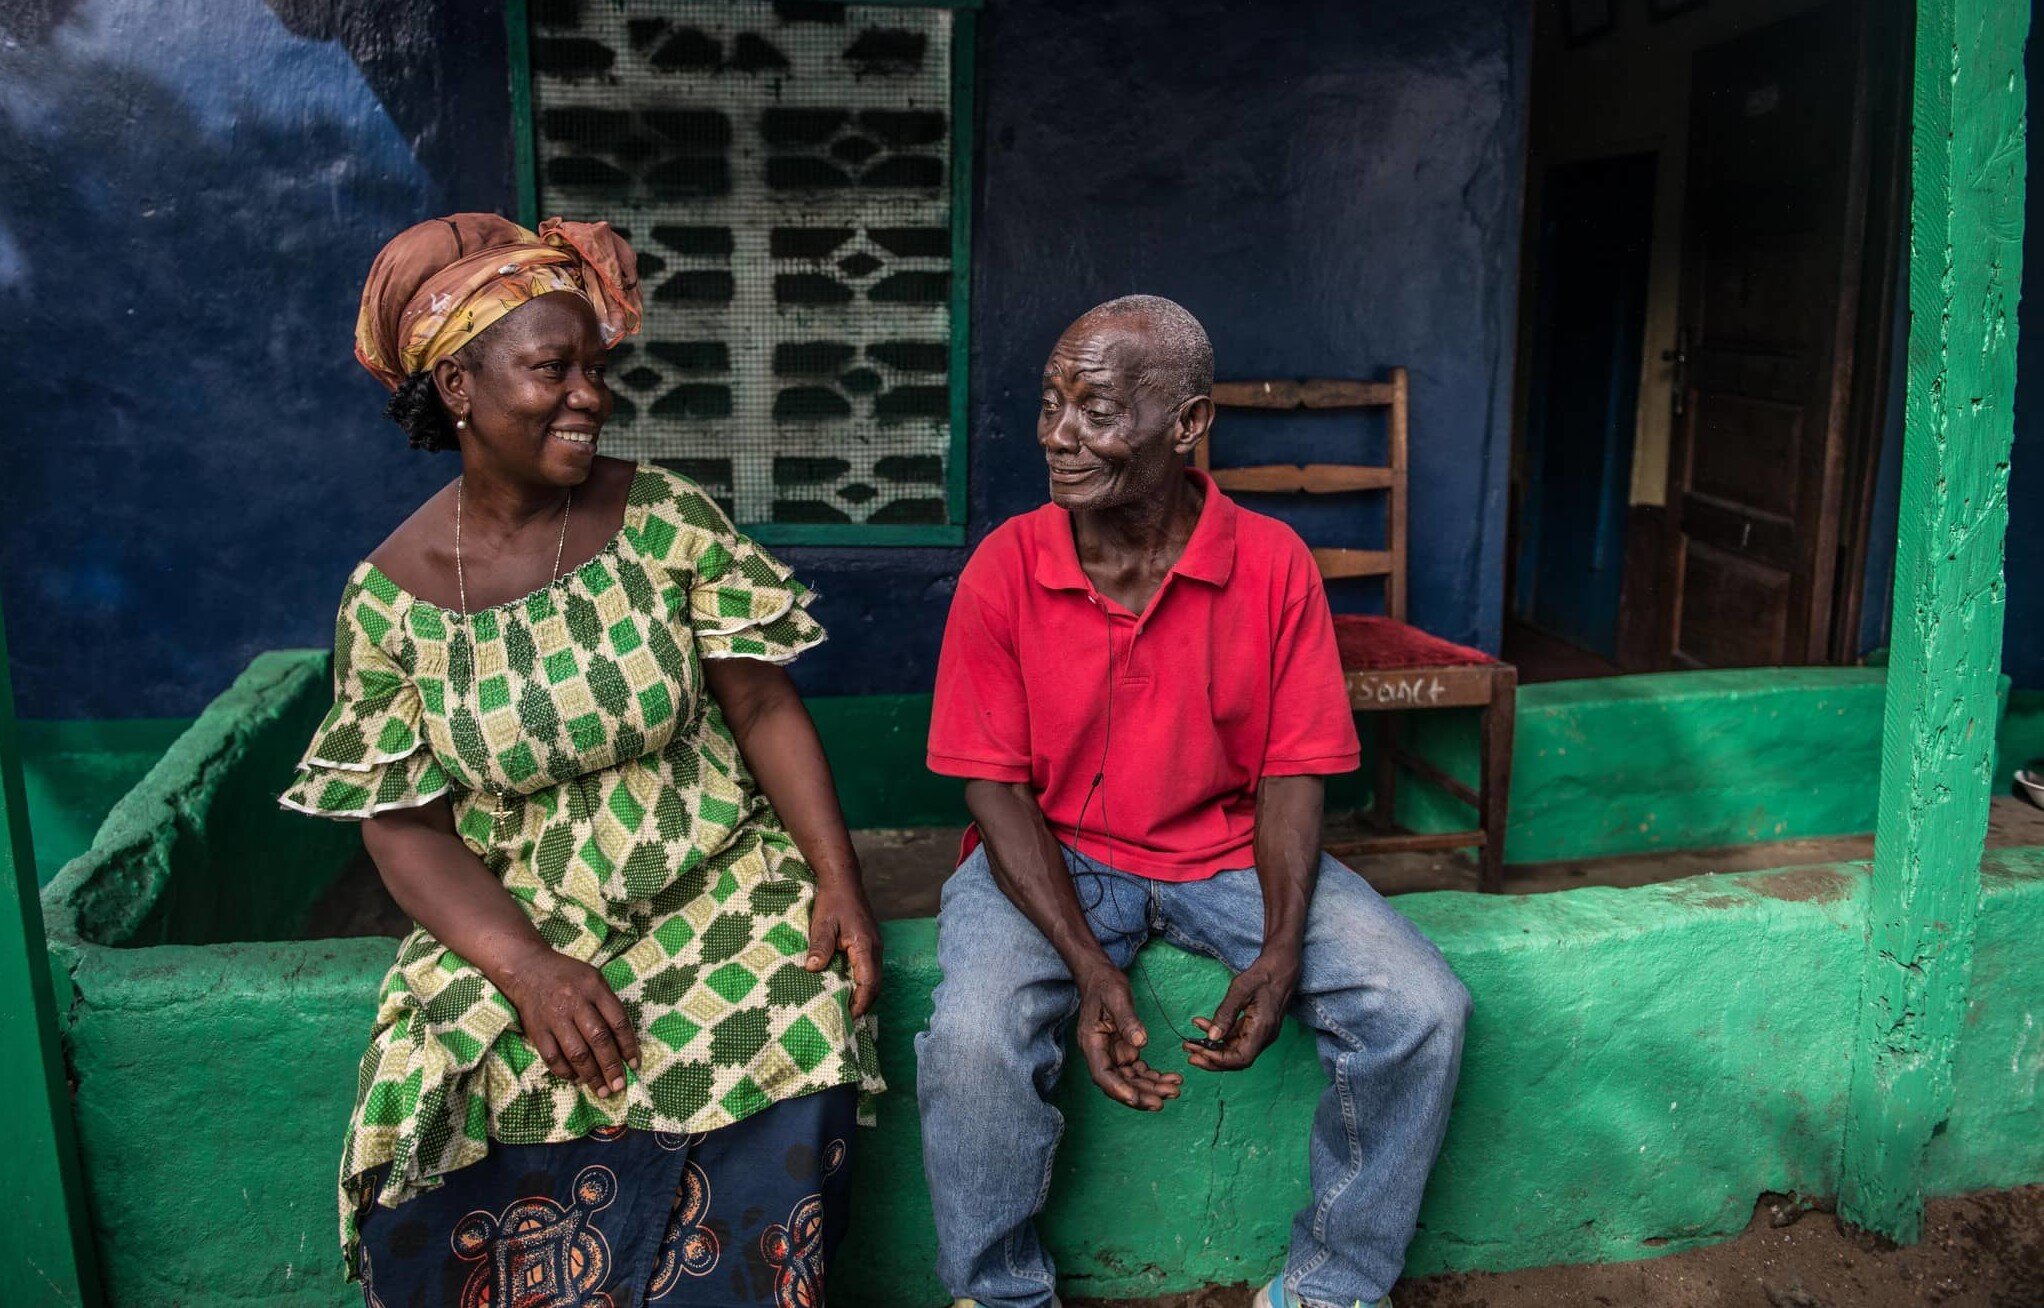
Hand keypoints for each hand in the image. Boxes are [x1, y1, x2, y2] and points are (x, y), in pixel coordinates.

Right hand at [499, 946, 640, 1097]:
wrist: (527, 968)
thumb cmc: (568, 976)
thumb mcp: (594, 978)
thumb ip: (608, 1005)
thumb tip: (623, 1042)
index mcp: (594, 987)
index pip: (618, 1021)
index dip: (629, 1046)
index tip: (634, 1065)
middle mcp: (575, 1002)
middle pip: (598, 1040)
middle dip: (611, 1067)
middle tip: (618, 1086)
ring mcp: (554, 1017)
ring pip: (576, 1052)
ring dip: (591, 1075)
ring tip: (601, 1090)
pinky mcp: (537, 1030)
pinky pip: (552, 1057)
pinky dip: (565, 1072)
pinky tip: (576, 1079)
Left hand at [805, 877, 882, 1018]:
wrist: (843, 880)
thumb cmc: (832, 900)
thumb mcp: (822, 923)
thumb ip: (819, 946)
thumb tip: (812, 969)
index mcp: (866, 946)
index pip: (869, 982)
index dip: (861, 1002)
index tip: (849, 1017)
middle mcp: (875, 948)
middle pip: (876, 985)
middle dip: (864, 1004)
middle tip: (846, 1020)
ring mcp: (874, 946)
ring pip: (874, 978)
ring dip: (863, 994)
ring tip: (846, 1009)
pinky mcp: (869, 944)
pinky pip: (870, 969)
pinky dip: (862, 983)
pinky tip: (847, 988)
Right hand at [1075, 965, 1182, 1110]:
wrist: (1102, 978)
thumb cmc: (1105, 985)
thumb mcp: (1116, 997)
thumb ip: (1127, 1020)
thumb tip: (1140, 1043)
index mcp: (1091, 1043)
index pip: (1102, 1074)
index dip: (1118, 1089)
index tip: (1136, 1098)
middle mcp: (1101, 1054)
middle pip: (1119, 1082)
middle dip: (1140, 1094)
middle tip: (1163, 1101)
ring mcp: (1113, 1055)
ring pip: (1131, 1080)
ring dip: (1151, 1088)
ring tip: (1174, 1090)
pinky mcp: (1124, 1052)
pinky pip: (1139, 1070)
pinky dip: (1154, 1076)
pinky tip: (1171, 1078)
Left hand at [1185, 949, 1298, 1072]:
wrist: (1280, 968)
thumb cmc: (1262, 976)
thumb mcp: (1240, 990)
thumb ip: (1225, 1014)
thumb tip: (1212, 1037)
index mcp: (1262, 1029)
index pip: (1241, 1058)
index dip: (1219, 1060)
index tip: (1199, 1053)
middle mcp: (1263, 1037)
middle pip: (1236, 1059)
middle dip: (1212, 1059)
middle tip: (1190, 1055)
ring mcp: (1260, 1034)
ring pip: (1234, 1050)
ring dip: (1212, 1048)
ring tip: (1190, 1043)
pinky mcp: (1255, 1029)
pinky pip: (1235, 1038)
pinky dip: (1219, 1035)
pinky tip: (1201, 1025)